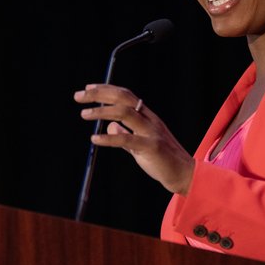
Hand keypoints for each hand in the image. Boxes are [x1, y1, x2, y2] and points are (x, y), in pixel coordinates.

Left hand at [74, 84, 194, 194]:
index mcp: (148, 117)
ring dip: (102, 111)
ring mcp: (152, 132)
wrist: (184, 174)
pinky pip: (127, 140)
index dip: (106, 89)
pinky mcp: (152, 148)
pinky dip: (109, 138)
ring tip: (84, 114)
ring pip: (125, 113)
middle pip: (123, 98)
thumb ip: (125, 133)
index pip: (126, 95)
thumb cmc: (163, 160)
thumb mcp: (141, 144)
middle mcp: (150, 120)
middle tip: (79, 96)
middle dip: (100, 94)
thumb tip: (109, 125)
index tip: (88, 89)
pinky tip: (94, 138)